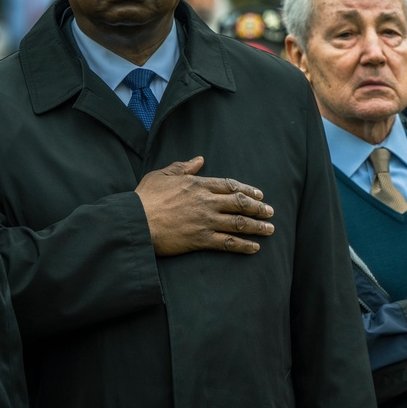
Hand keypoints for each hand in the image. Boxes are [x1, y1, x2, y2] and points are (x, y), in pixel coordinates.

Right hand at [135, 157, 273, 255]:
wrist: (136, 221)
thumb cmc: (145, 198)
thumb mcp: (162, 175)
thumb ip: (183, 167)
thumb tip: (199, 160)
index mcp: (198, 185)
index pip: (230, 186)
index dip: (247, 190)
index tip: (259, 194)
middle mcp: (206, 202)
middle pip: (240, 203)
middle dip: (258, 208)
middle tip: (270, 212)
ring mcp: (205, 221)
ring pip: (238, 223)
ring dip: (257, 226)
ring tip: (270, 229)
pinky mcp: (201, 239)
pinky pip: (228, 242)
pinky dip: (243, 245)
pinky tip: (255, 247)